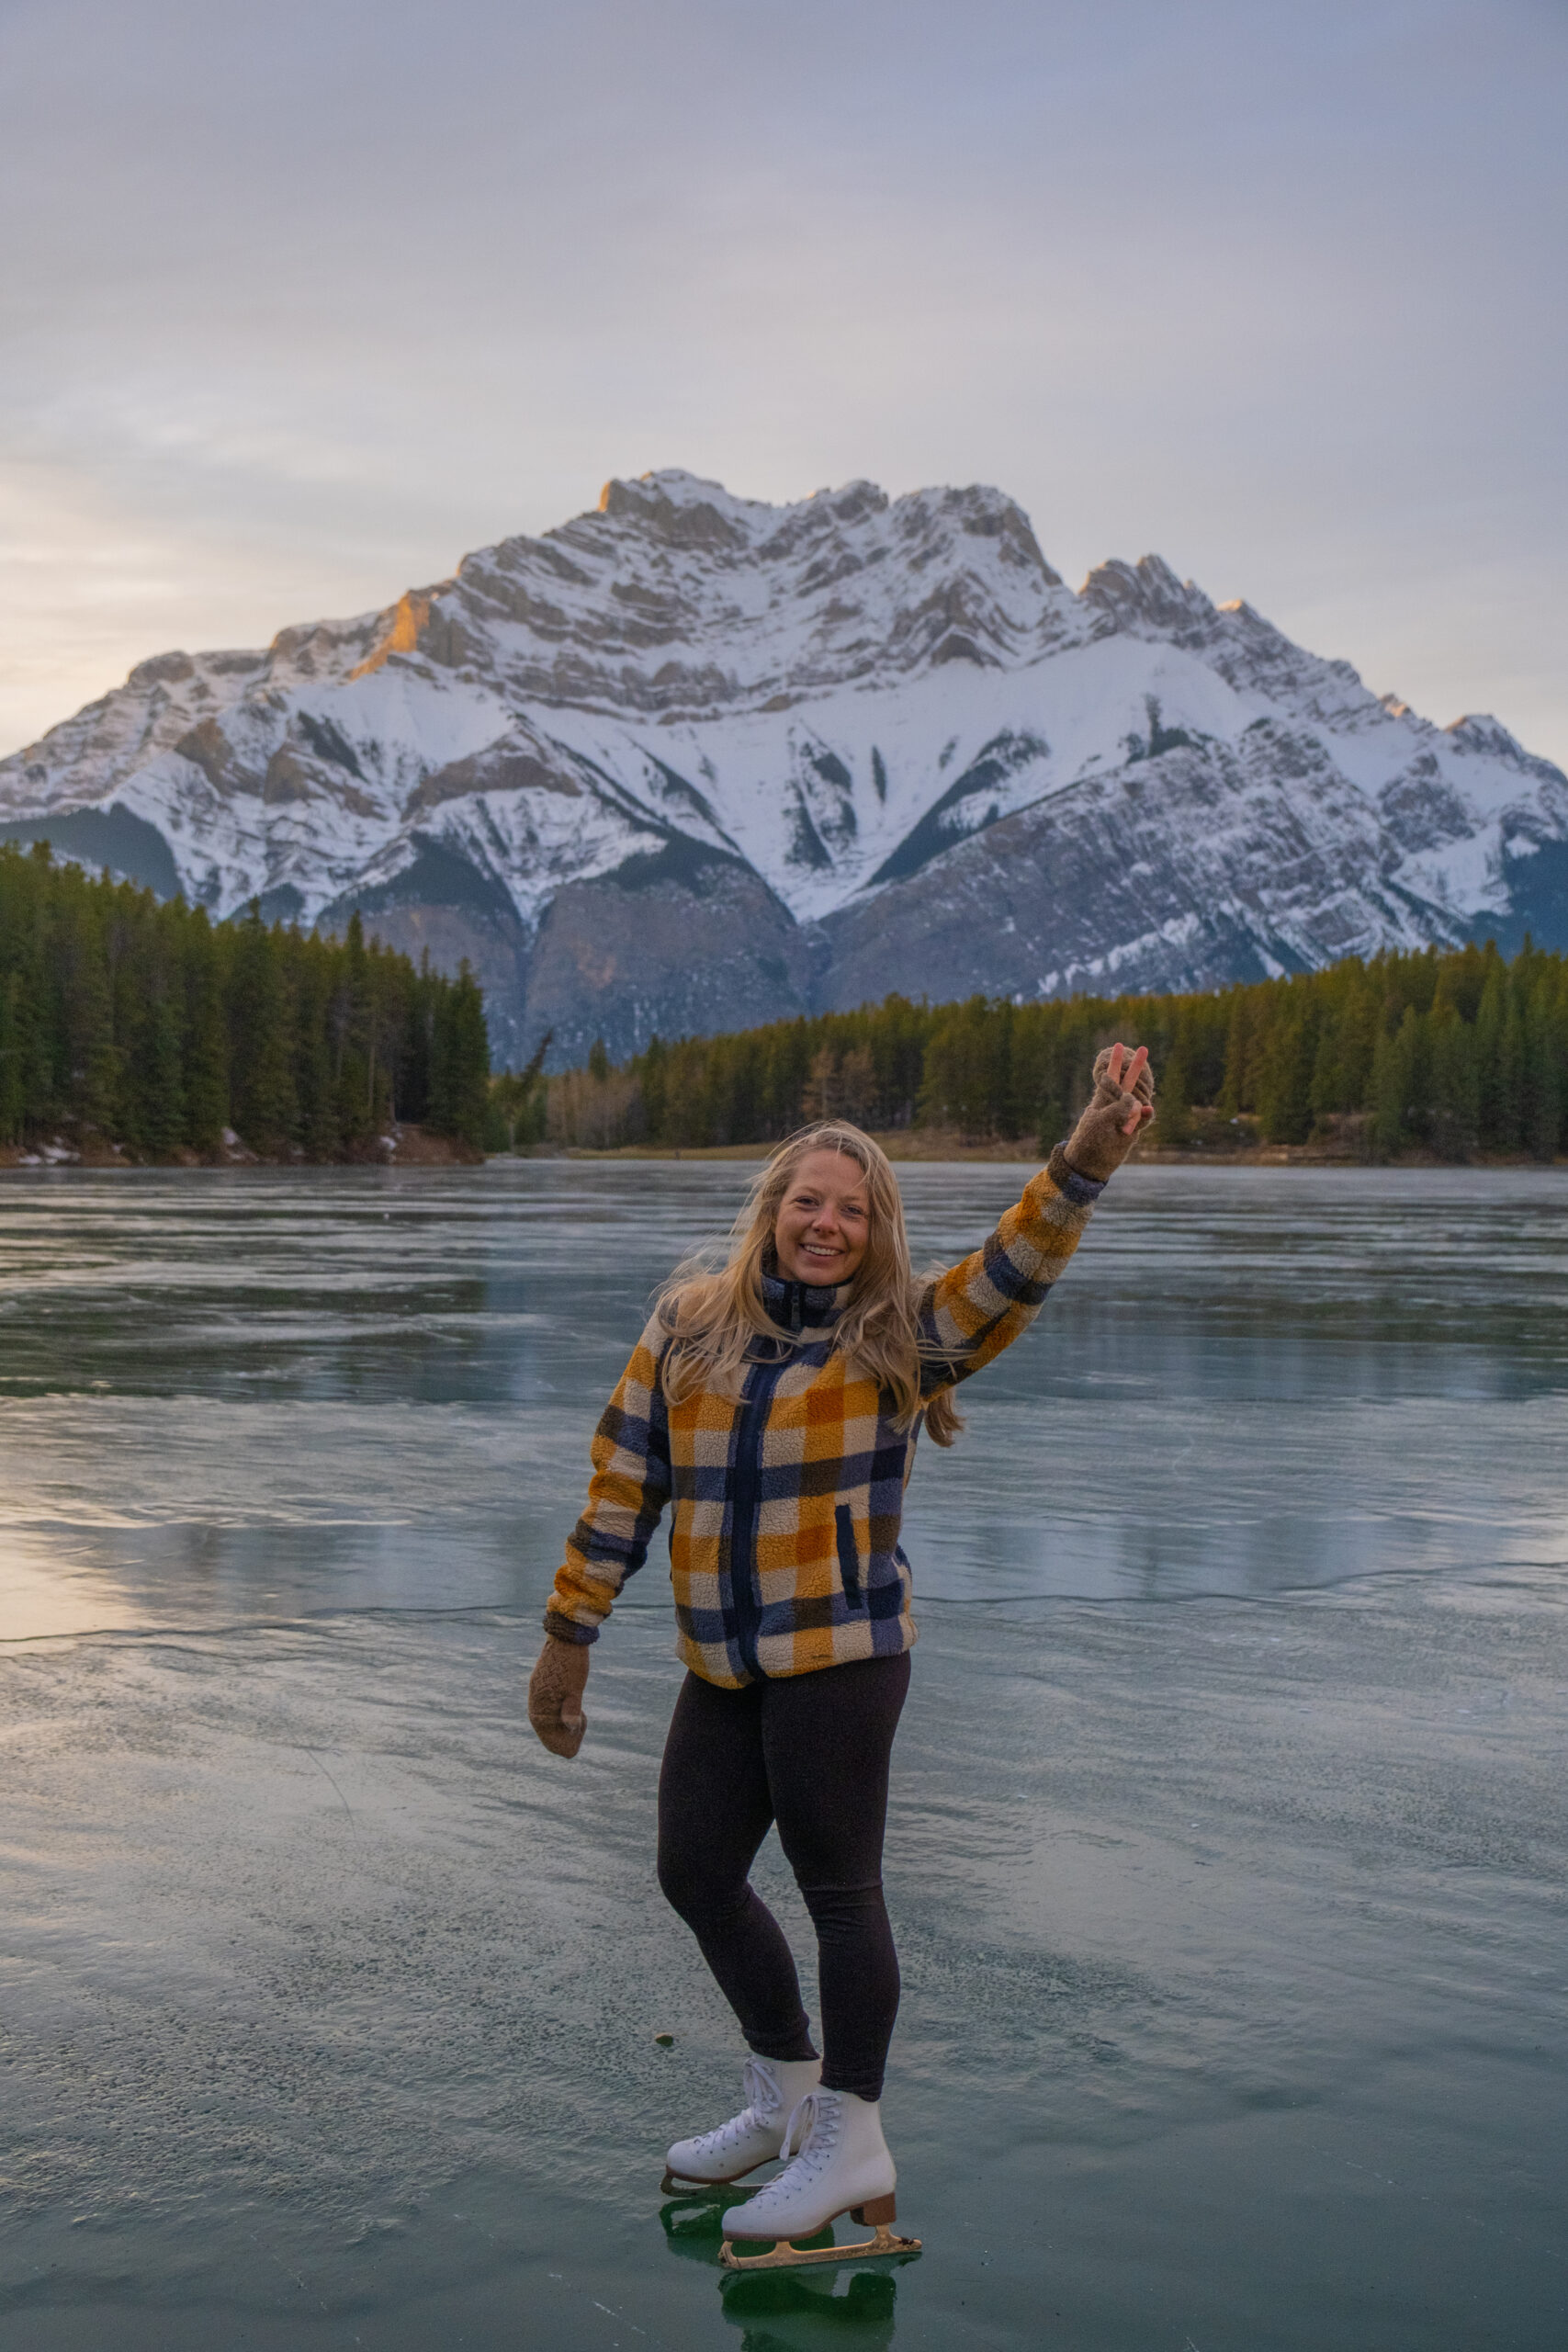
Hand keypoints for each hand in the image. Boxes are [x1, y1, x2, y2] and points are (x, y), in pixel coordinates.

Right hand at [528, 1635, 589, 1757]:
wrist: (568, 1633)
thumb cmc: (572, 1661)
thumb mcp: (575, 1687)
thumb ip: (571, 1709)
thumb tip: (570, 1729)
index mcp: (539, 1700)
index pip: (545, 1732)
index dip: (559, 1744)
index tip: (571, 1752)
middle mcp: (535, 1696)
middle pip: (544, 1726)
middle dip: (559, 1737)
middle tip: (575, 1743)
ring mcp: (538, 1689)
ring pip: (545, 1716)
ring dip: (559, 1725)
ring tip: (577, 1726)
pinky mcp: (543, 1682)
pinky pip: (547, 1705)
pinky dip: (557, 1713)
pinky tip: (570, 1712)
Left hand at [1064, 1043, 1155, 1181]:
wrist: (1092, 1163)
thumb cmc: (1090, 1139)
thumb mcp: (1101, 1119)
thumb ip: (1121, 1108)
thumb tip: (1143, 1105)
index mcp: (1103, 1098)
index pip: (1110, 1075)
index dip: (1115, 1061)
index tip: (1118, 1045)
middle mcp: (1116, 1104)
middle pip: (1129, 1082)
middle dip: (1136, 1067)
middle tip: (1144, 1048)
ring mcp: (1126, 1116)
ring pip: (1139, 1103)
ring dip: (1137, 1108)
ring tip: (1123, 1129)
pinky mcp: (1134, 1128)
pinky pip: (1144, 1118)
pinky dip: (1144, 1116)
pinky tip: (1147, 1113)